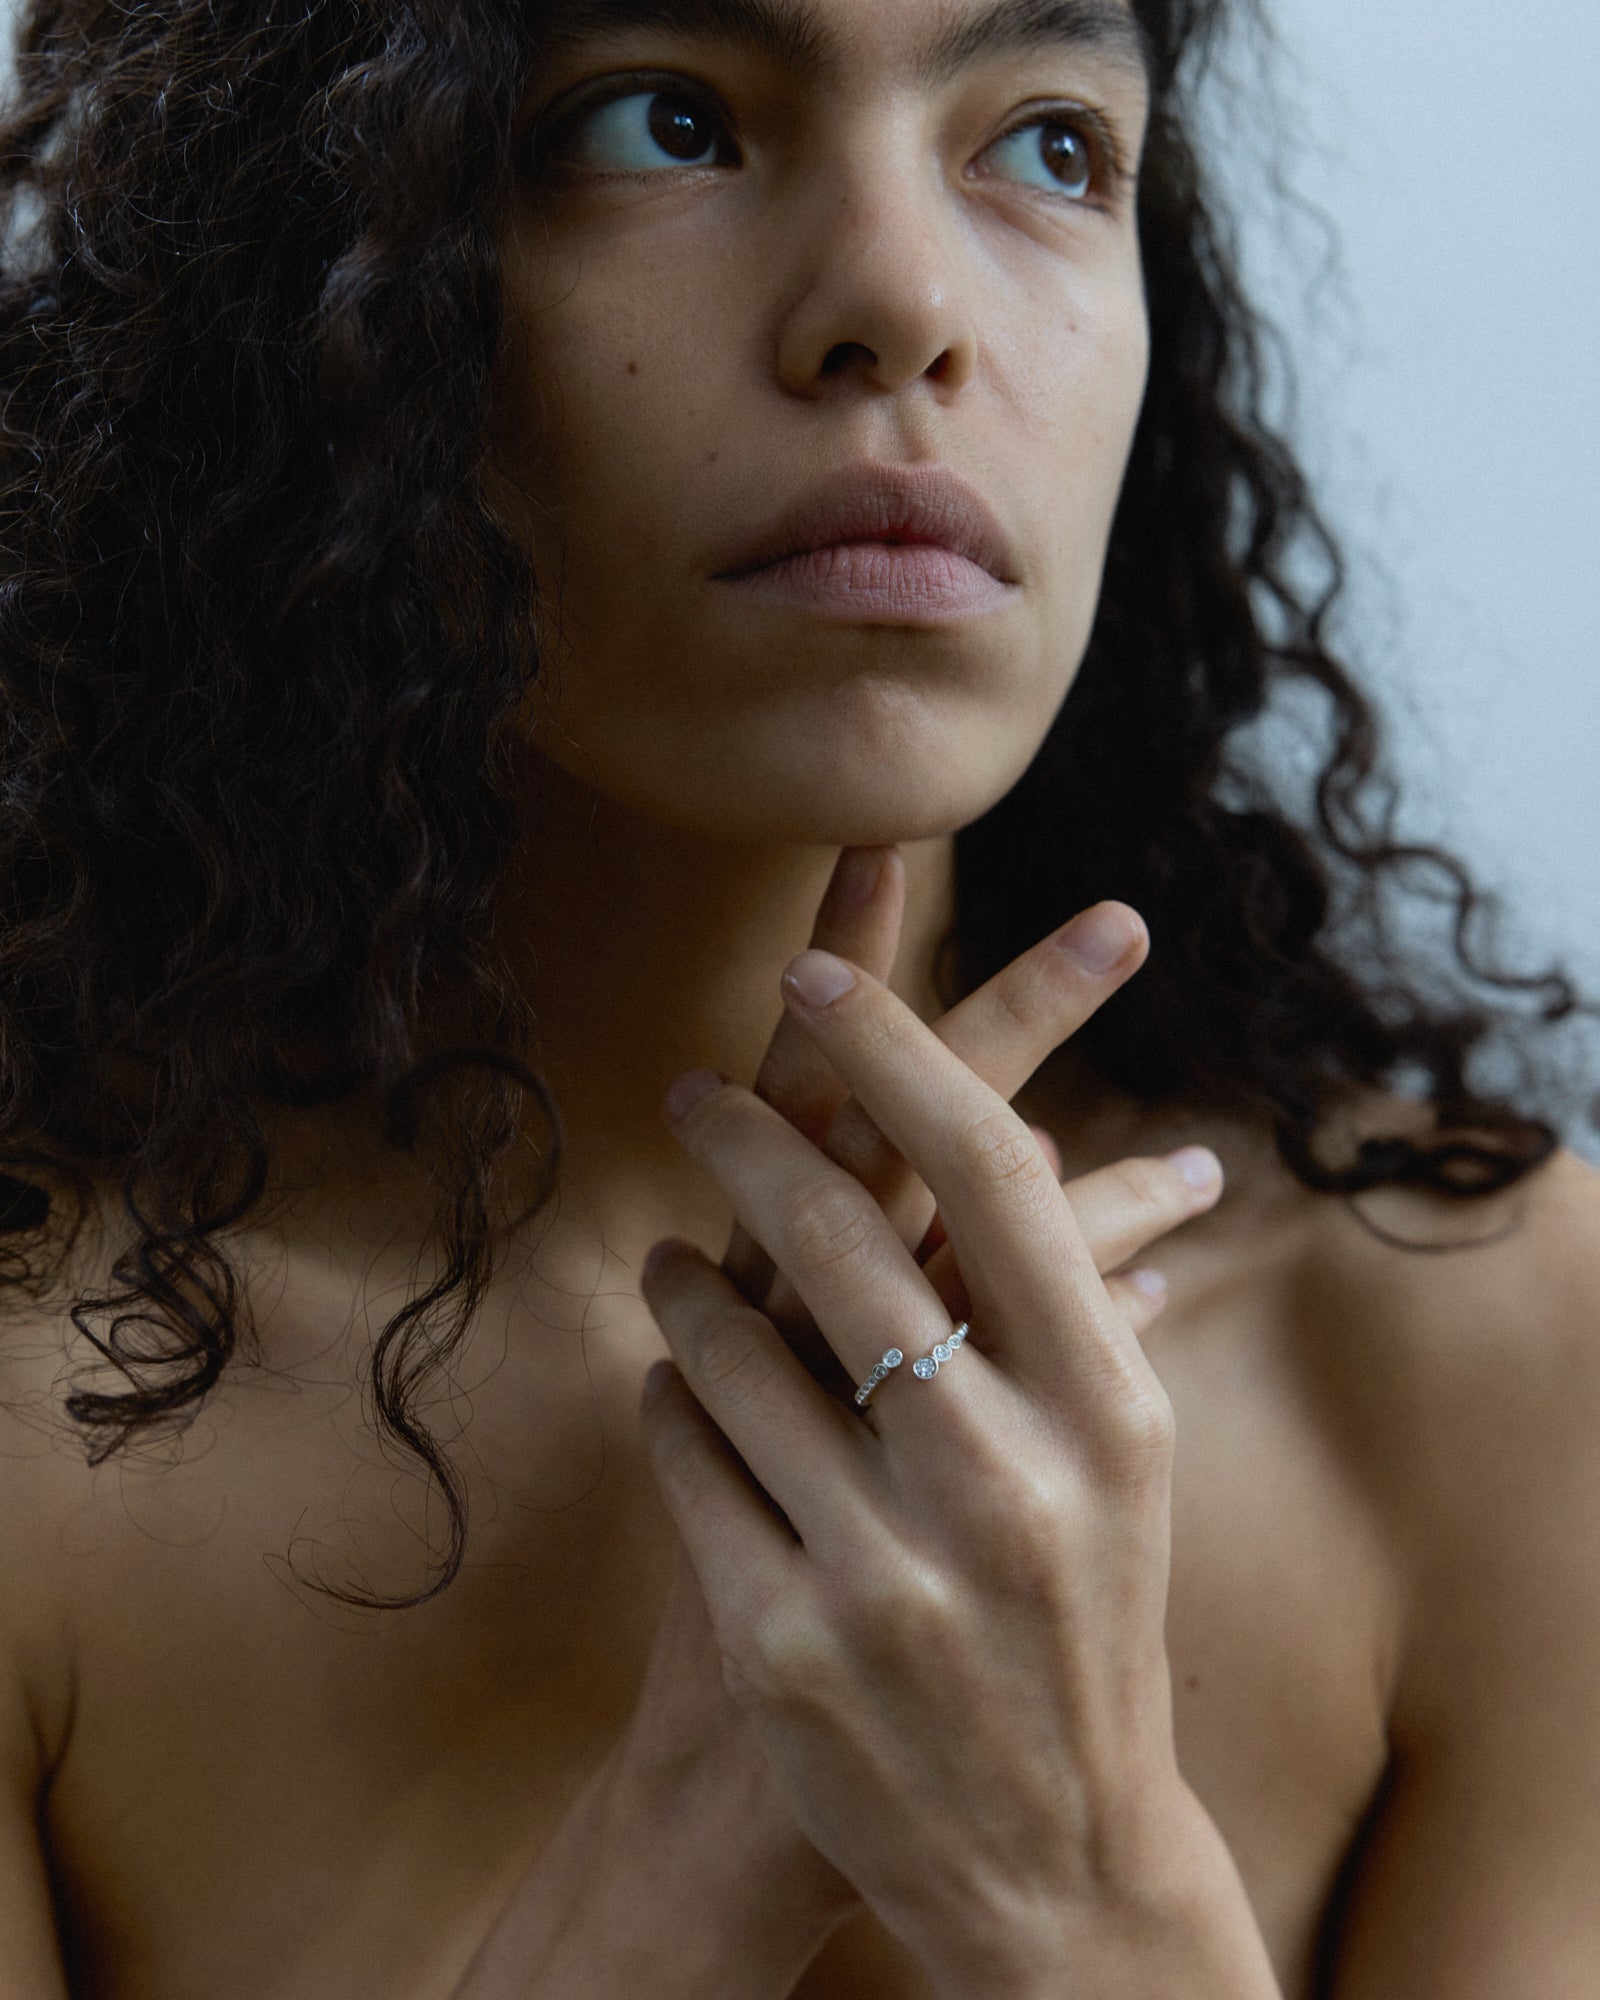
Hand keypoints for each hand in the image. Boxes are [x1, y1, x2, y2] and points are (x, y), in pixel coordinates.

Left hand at [638, 894, 1245, 1996]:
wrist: (1047, 1862)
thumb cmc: (1085, 1619)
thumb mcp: (1123, 1465)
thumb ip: (1084, 1311)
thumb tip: (1093, 1157)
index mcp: (1107, 1408)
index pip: (997, 1168)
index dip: (899, 1045)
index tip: (815, 967)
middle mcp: (1009, 1478)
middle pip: (847, 1230)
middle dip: (750, 1134)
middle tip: (697, 1088)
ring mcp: (889, 1568)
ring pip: (730, 1341)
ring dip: (682, 1280)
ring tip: (667, 1256)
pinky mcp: (782, 1644)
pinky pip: (681, 1456)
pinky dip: (669, 1401)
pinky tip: (673, 1388)